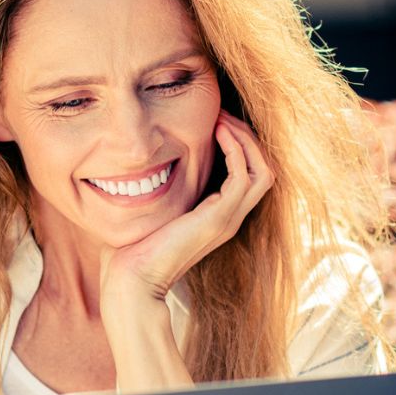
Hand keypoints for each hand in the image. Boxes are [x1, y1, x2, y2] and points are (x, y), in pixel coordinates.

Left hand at [98, 109, 274, 313]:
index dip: (239, 145)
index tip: (216, 121)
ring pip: (262, 171)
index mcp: (217, 216)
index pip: (249, 175)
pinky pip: (243, 175)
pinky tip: (215, 132)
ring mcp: (227, 219)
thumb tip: (138, 168)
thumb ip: (159, 190)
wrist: (131, 281)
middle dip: (247, 137)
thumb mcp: (152, 211)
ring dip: (245, 139)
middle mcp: (229, 218)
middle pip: (263, 169)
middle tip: (222, 114)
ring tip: (222, 118)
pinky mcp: (218, 218)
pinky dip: (235, 149)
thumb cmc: (132, 250)